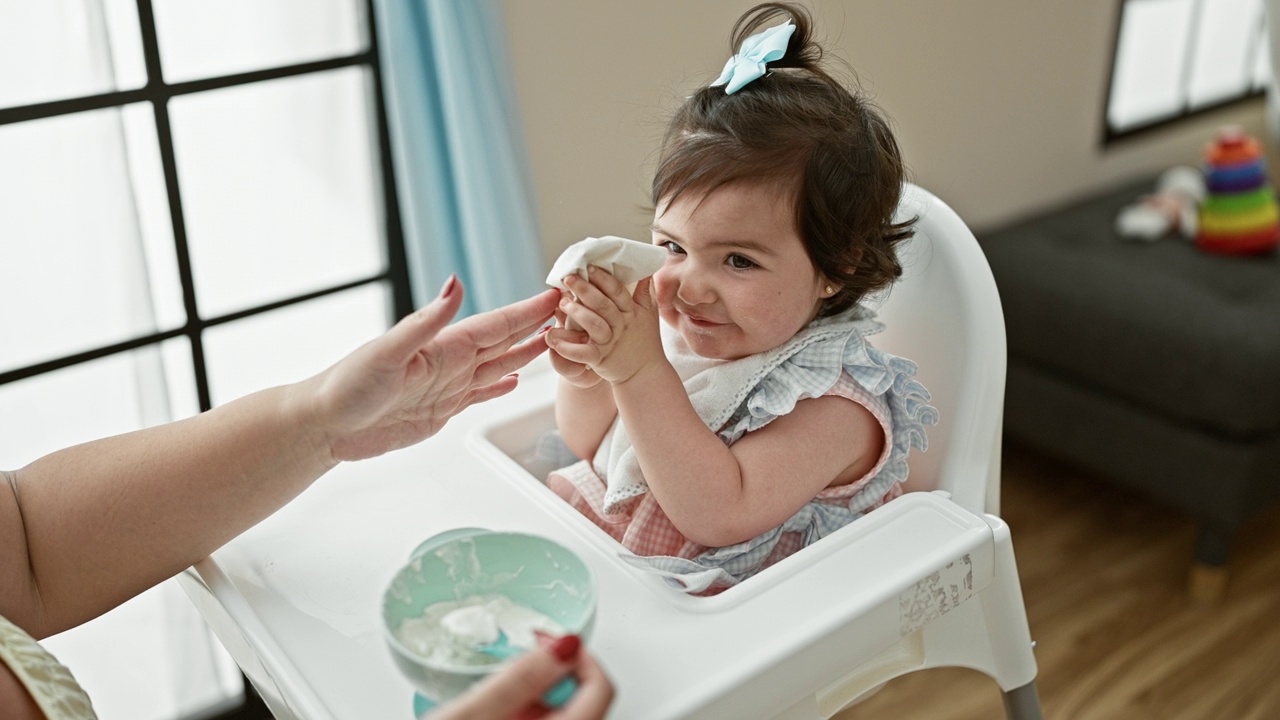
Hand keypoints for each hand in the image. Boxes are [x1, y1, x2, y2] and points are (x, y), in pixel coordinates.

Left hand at [300, 276, 558, 462]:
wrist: (326, 424)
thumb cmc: (348, 386)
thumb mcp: (389, 351)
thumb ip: (427, 319)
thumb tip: (456, 282)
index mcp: (443, 344)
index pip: (495, 324)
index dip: (526, 311)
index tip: (555, 295)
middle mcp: (450, 362)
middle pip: (503, 340)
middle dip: (535, 325)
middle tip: (569, 310)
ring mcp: (448, 386)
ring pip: (498, 365)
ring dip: (525, 353)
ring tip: (553, 340)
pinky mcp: (441, 411)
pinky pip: (479, 394)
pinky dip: (499, 387)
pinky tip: (514, 381)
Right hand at [430, 634, 614, 719]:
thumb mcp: (469, 717)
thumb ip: (518, 680)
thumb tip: (563, 647)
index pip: (601, 689)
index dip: (578, 656)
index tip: (546, 642)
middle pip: (584, 703)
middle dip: (551, 679)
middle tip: (510, 671)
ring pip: (562, 718)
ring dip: (535, 700)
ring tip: (493, 703)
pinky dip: (525, 718)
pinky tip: (493, 719)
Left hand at [546, 267, 663, 384]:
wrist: (644, 372)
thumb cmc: (644, 339)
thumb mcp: (648, 313)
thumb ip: (645, 291)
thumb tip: (644, 267)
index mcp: (631, 312)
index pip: (618, 292)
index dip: (604, 279)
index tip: (589, 267)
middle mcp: (621, 326)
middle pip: (604, 305)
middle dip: (585, 290)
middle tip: (569, 278)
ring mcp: (610, 342)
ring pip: (594, 325)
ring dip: (577, 313)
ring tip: (562, 302)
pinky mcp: (600, 359)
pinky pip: (584, 353)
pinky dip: (568, 348)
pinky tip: (553, 339)